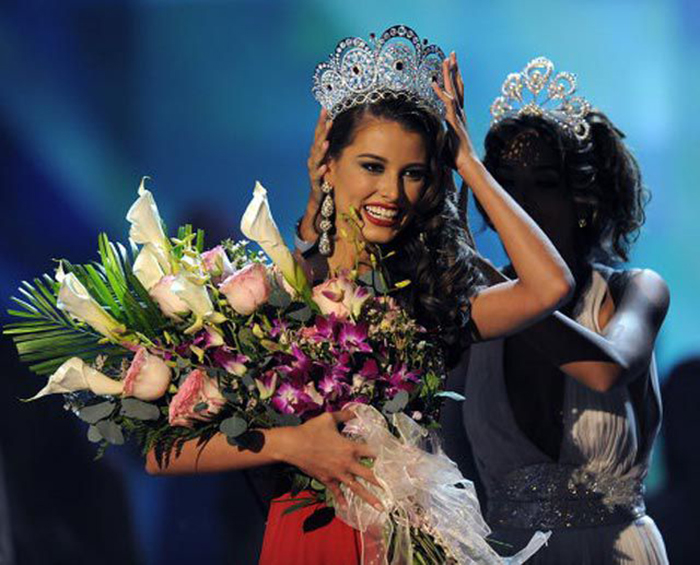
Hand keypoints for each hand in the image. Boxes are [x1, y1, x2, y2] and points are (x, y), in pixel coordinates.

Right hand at [280, 410, 383, 510]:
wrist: (293, 445)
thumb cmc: (311, 430)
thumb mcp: (328, 418)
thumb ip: (344, 415)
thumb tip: (355, 411)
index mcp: (349, 447)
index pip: (371, 452)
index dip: (382, 455)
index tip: (393, 460)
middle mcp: (346, 463)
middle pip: (368, 474)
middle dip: (381, 482)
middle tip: (393, 490)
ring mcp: (337, 474)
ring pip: (356, 488)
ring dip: (368, 497)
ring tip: (380, 507)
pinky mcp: (326, 480)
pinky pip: (336, 491)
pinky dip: (341, 499)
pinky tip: (346, 507)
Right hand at [307, 108, 332, 204]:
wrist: (318, 194)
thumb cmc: (324, 173)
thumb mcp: (329, 157)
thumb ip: (331, 144)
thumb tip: (339, 128)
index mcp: (317, 151)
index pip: (319, 133)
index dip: (321, 121)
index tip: (325, 109)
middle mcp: (313, 158)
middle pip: (317, 142)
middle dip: (322, 131)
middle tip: (328, 120)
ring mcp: (314, 169)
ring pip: (316, 158)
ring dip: (321, 150)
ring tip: (326, 142)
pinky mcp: (315, 181)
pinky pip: (318, 175)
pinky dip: (321, 170)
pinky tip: (326, 166)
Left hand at [431, 52, 477, 173]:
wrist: (466, 164)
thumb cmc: (456, 157)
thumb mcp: (443, 143)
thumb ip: (438, 136)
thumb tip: (429, 138)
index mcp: (457, 116)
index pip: (456, 93)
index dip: (454, 79)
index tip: (451, 67)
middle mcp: (459, 113)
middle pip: (457, 86)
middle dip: (454, 70)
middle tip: (452, 54)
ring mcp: (458, 116)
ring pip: (454, 90)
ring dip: (449, 75)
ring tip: (447, 59)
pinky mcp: (454, 122)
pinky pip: (447, 104)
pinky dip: (440, 93)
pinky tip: (434, 83)